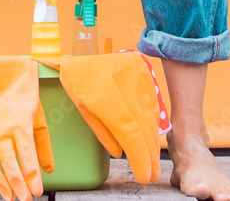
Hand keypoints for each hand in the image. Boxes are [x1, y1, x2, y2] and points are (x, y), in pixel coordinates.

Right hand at [0, 57, 54, 200]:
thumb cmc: (21, 96)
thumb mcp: (38, 116)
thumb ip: (43, 144)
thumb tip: (48, 169)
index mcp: (20, 124)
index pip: (27, 157)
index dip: (32, 177)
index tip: (37, 191)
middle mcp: (1, 131)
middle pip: (9, 164)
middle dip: (18, 186)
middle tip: (25, 200)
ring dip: (0, 184)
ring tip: (10, 198)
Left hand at [34, 53, 161, 183]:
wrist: (83, 53)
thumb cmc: (77, 82)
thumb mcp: (83, 108)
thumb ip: (103, 132)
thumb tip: (120, 154)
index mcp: (105, 92)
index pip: (128, 129)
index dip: (138, 155)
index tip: (144, 175)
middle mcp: (126, 83)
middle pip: (143, 125)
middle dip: (149, 154)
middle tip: (152, 175)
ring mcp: (138, 76)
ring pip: (150, 116)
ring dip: (153, 141)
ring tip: (153, 162)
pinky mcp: (145, 73)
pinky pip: (152, 104)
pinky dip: (153, 123)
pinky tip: (152, 138)